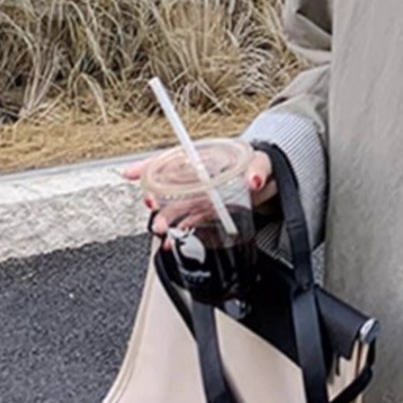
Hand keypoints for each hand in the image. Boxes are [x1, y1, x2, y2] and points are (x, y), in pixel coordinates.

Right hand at [121, 146, 274, 247]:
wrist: (272, 183)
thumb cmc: (262, 166)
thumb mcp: (263, 162)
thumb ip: (258, 169)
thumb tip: (254, 179)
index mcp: (206, 161)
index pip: (173, 160)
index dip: (149, 166)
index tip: (130, 172)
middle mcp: (200, 179)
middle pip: (170, 187)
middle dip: (156, 197)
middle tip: (151, 206)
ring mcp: (204, 196)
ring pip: (178, 207)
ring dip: (167, 219)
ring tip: (162, 230)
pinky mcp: (210, 212)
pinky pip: (191, 222)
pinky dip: (182, 232)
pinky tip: (173, 242)